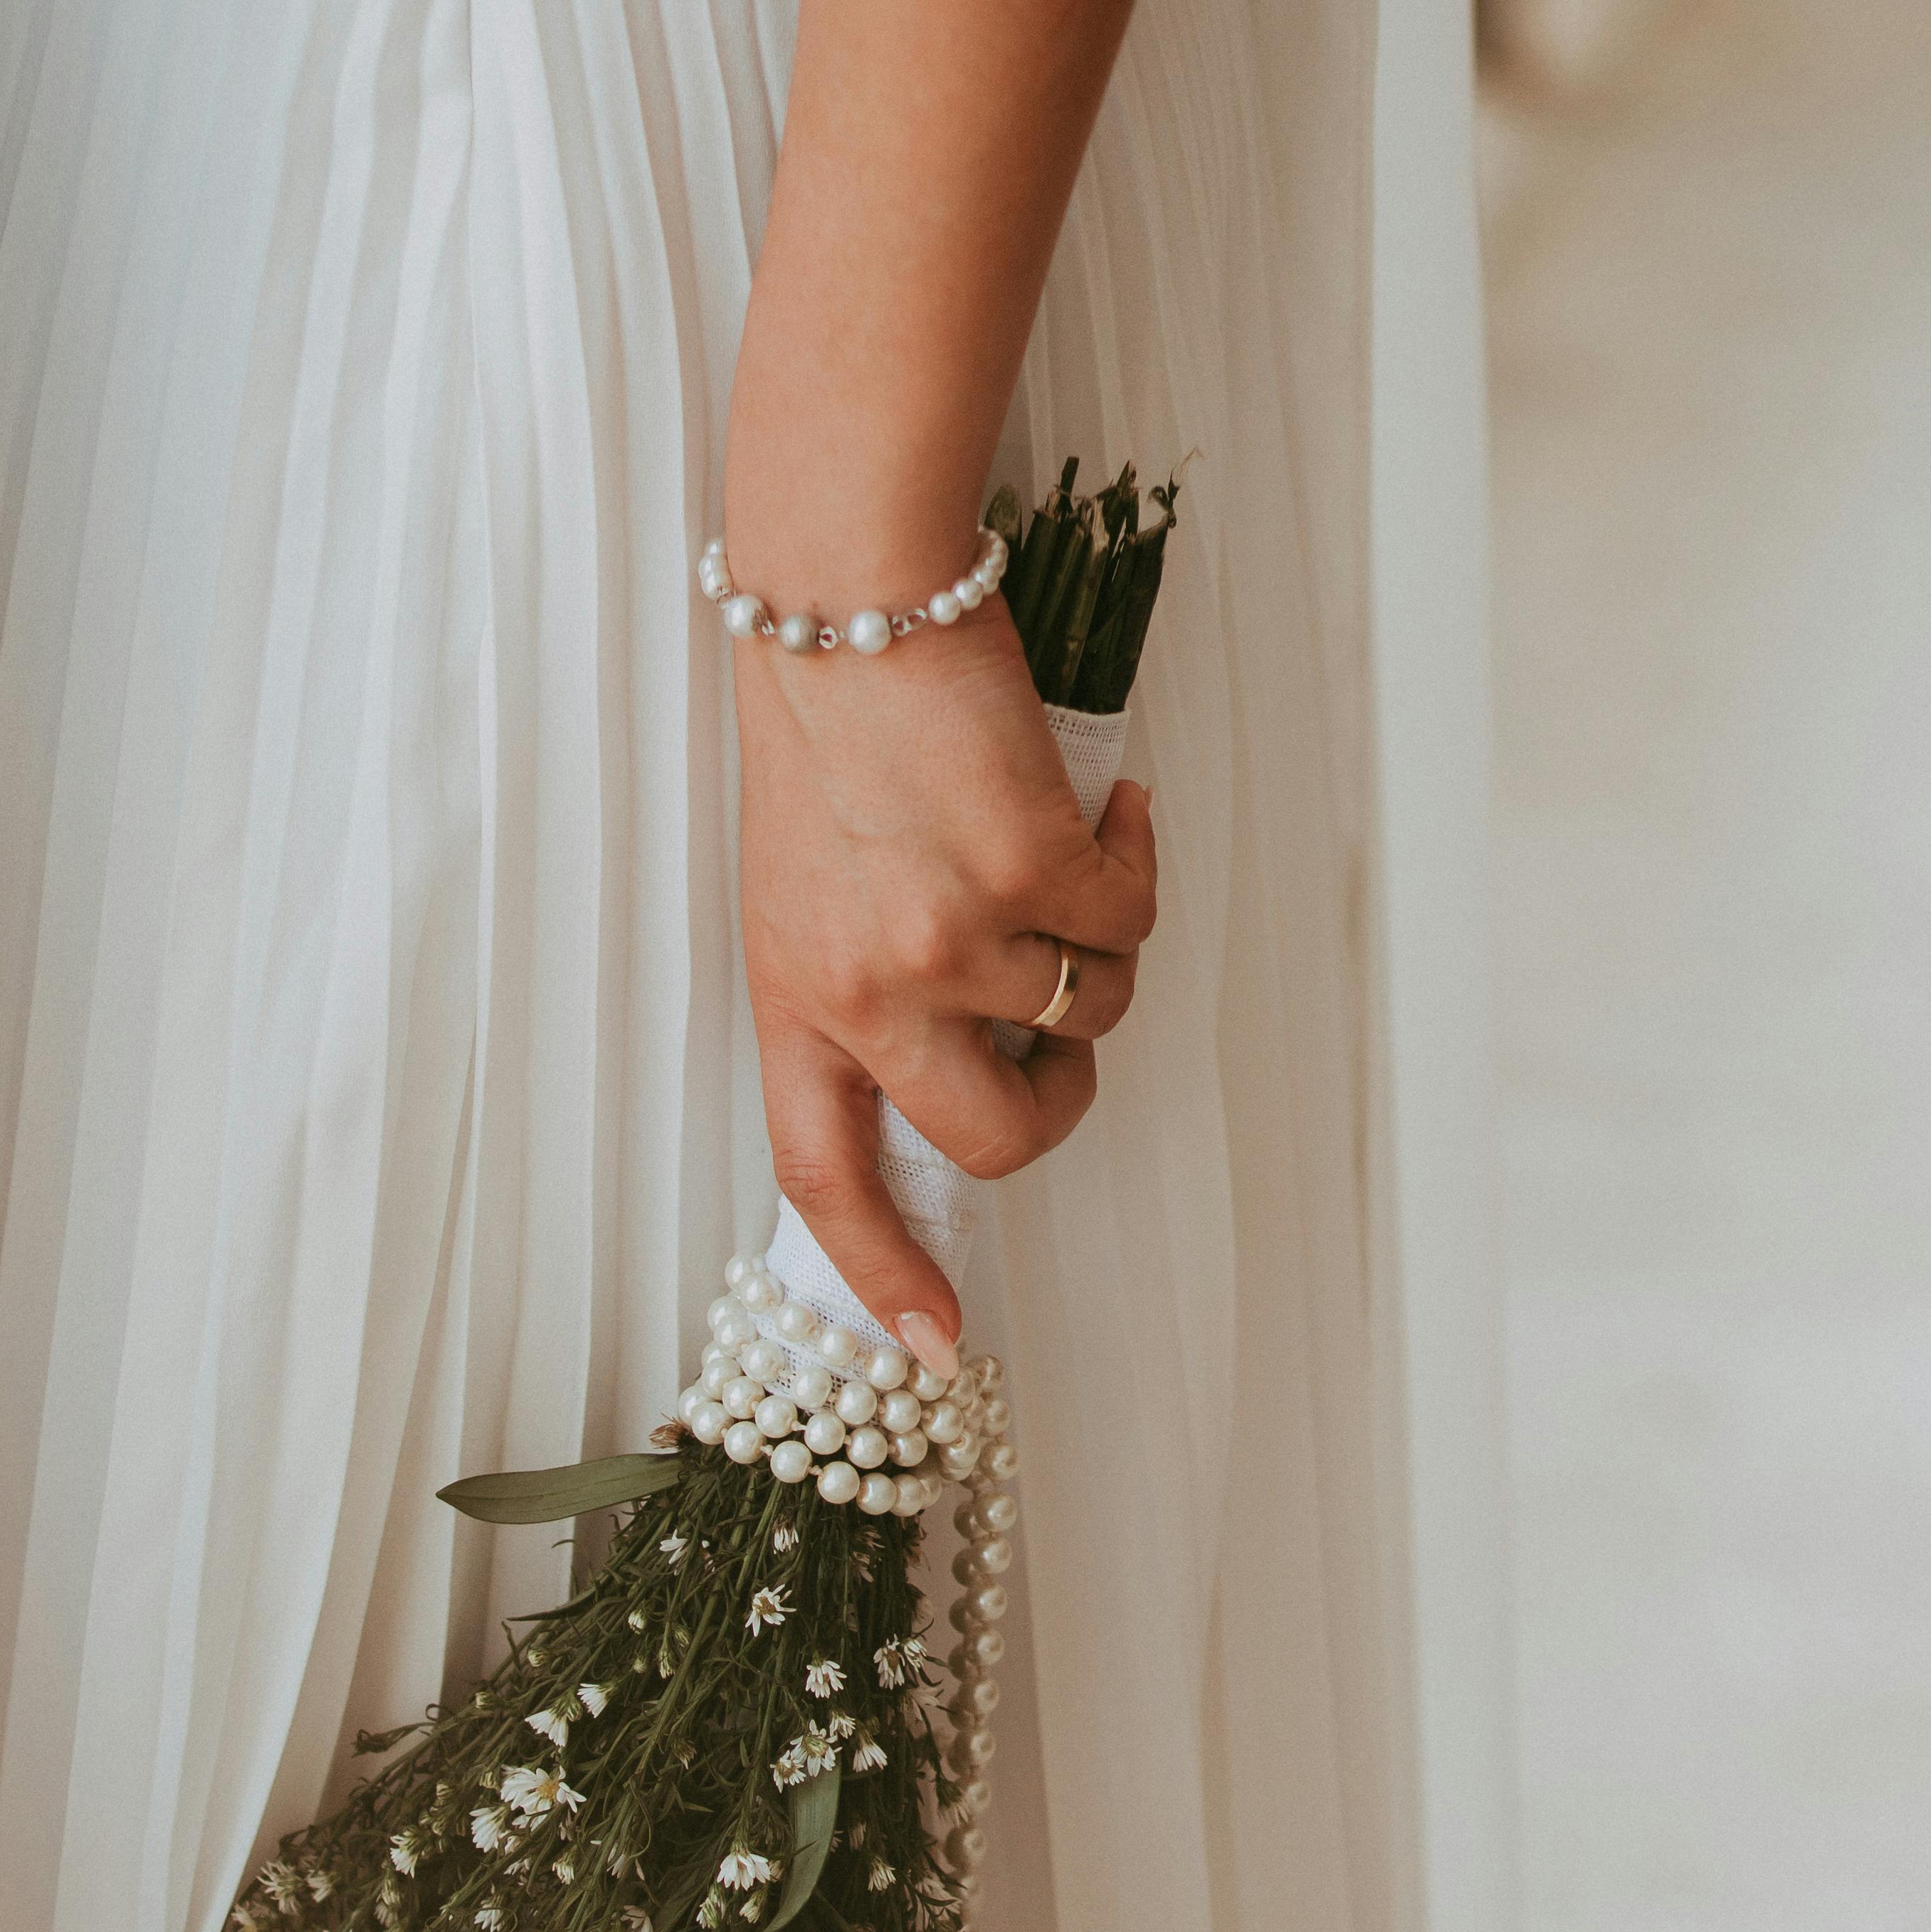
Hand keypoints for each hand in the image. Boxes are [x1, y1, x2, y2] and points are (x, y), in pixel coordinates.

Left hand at [732, 590, 1156, 1352]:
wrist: (842, 586)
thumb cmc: (826, 721)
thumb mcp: (806, 882)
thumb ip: (866, 981)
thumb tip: (973, 1051)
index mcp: (796, 1000)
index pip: (826, 1177)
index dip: (882, 1273)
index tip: (929, 1345)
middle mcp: (867, 990)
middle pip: (994, 1138)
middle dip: (1061, 1099)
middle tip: (1067, 1026)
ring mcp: (951, 937)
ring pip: (1088, 1014)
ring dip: (1105, 949)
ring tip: (1073, 855)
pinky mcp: (1028, 869)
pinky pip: (1127, 920)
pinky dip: (1134, 862)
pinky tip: (1105, 803)